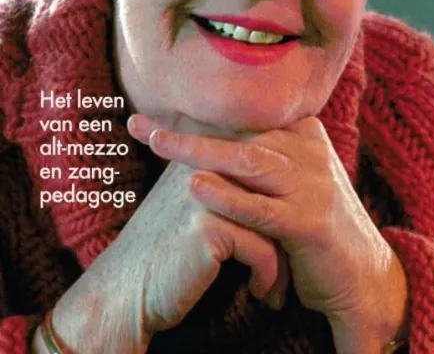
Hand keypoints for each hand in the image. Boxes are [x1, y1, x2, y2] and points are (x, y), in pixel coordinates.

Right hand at [50, 159, 284, 351]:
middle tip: (297, 255)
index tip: (290, 229)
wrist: (125, 290)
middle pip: (273, 188)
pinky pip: (262, 249)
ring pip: (274, 219)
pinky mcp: (209, 226)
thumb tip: (273, 176)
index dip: (280, 196)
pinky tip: (261, 293)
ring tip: (283, 283)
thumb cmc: (166, 251)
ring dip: (283, 258)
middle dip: (289, 227)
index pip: (261, 160)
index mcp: (202, 151)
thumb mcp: (194, 203)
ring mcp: (207, 190)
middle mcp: (205, 161)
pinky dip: (267, 276)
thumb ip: (224, 180)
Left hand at [128, 114, 408, 342]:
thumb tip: (206, 138)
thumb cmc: (313, 225)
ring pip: (247, 160)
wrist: (363, 276)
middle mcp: (309, 151)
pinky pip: (262, 208)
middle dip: (187, 127)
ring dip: (198, 151)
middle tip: (140, 125)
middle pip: (240, 132)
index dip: (197, 114)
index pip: (243, 116)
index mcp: (303, 133)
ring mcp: (312, 185)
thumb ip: (259, 155)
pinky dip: (228, 198)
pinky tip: (196, 189)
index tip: (154, 114)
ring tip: (157, 144)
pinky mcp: (311, 223)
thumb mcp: (289, 180)